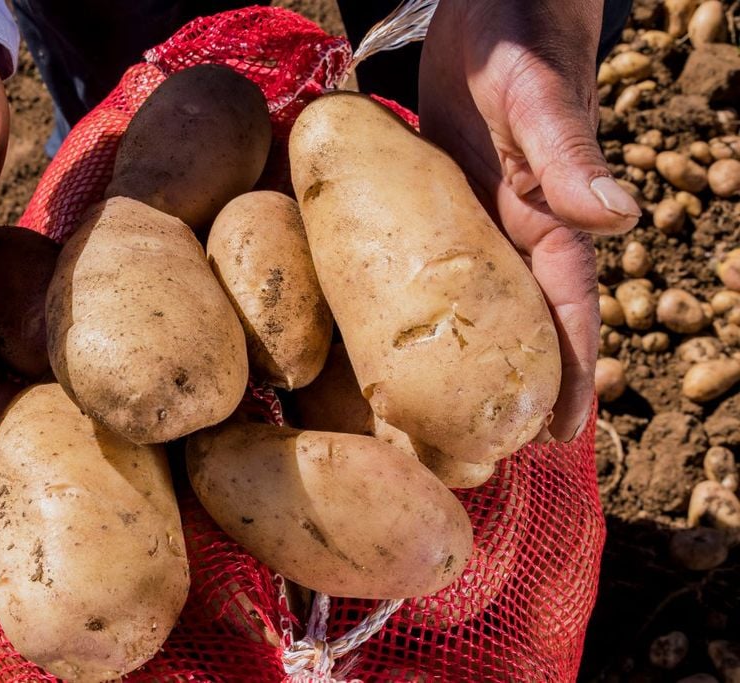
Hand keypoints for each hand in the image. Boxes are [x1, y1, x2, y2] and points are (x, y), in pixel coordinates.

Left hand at [418, 0, 639, 441]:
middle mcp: (516, 233)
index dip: (571, 370)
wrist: (480, 8)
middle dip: (512, 388)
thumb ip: (567, 150)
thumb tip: (613, 216)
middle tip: (489, 456)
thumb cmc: (515, 40)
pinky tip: (391, 344)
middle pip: (519, 325)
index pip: (568, 307)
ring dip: (463, 364)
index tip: (562, 433)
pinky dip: (421, 312)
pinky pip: (429, 271)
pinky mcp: (435, 210)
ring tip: (433, 425)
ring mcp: (474, 226)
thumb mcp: (534, 94)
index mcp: (550, 216)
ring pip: (473, 309)